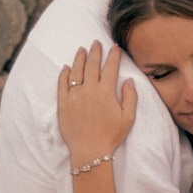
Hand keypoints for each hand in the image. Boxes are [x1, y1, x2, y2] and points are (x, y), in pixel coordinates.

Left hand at [57, 43, 135, 166]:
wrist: (89, 150)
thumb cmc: (111, 135)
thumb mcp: (128, 118)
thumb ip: (130, 97)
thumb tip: (129, 80)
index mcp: (106, 92)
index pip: (111, 68)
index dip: (113, 56)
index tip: (114, 47)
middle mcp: (89, 90)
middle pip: (92, 65)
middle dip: (95, 52)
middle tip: (96, 42)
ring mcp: (74, 95)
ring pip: (76, 71)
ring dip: (79, 58)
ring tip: (81, 49)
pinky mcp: (63, 103)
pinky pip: (62, 84)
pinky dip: (64, 74)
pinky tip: (66, 67)